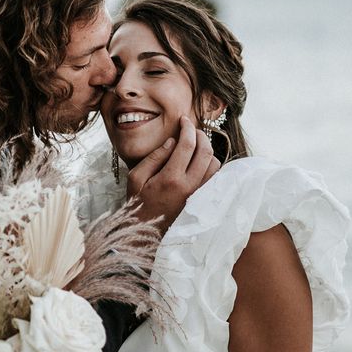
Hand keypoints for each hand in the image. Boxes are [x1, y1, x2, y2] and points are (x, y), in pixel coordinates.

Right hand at [127, 116, 219, 232]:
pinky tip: (198, 162)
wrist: (144, 231)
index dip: (187, 127)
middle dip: (201, 135)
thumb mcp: (136, 177)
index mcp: (171, 178)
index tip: (184, 120)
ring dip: (207, 150)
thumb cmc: (137, 203)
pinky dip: (210, 165)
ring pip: (215, 164)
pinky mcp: (201, 200)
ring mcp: (198, 194)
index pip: (187, 144)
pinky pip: (215, 177)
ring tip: (195, 146)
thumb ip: (154, 157)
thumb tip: (172, 142)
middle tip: (191, 129)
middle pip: (206, 151)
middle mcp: (189, 186)